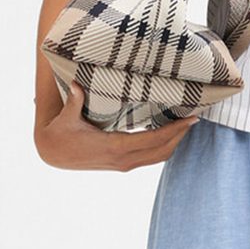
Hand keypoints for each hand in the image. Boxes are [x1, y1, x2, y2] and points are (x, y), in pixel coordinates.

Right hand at [34, 82, 198, 170]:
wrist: (54, 154)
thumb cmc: (61, 132)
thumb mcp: (67, 116)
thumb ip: (75, 100)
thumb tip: (76, 84)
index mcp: (115, 147)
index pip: (154, 140)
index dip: (175, 130)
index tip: (191, 120)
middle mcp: (124, 160)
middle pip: (163, 150)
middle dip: (181, 136)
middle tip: (195, 119)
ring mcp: (125, 164)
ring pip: (159, 156)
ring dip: (175, 143)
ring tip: (186, 126)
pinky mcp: (123, 165)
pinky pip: (150, 157)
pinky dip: (164, 147)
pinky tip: (170, 134)